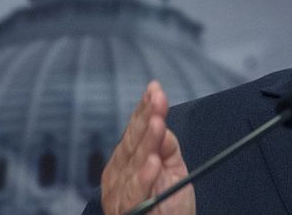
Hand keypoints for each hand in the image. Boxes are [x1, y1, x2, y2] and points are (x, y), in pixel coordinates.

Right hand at [100, 81, 194, 214]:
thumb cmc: (168, 205)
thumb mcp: (172, 169)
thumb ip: (167, 147)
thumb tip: (162, 123)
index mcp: (127, 161)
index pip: (135, 130)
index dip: (145, 109)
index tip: (155, 89)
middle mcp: (119, 174)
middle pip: (133, 141)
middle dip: (146, 118)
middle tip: (158, 99)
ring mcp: (120, 192)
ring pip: (134, 162)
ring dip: (146, 141)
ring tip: (157, 122)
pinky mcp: (128, 210)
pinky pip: (135, 192)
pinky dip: (143, 177)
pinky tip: (153, 161)